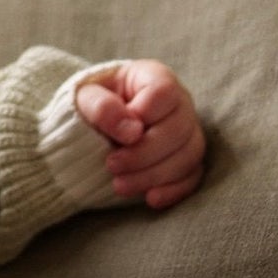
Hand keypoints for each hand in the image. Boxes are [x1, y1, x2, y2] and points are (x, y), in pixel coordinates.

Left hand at [72, 61, 206, 209]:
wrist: (95, 126)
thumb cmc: (92, 104)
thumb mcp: (84, 98)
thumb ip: (102, 107)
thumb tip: (132, 131)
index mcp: (155, 78)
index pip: (165, 92)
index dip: (145, 115)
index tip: (119, 134)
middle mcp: (180, 102)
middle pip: (179, 128)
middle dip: (144, 153)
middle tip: (112, 165)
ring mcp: (188, 131)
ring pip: (189, 155)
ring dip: (155, 175)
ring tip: (120, 186)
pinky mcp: (187, 158)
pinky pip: (193, 175)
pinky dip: (174, 190)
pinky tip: (150, 199)